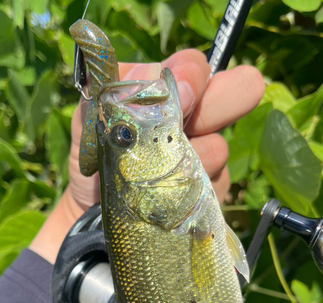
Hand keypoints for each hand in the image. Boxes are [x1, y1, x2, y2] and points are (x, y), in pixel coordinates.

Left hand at [30, 50, 263, 262]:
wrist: (94, 215)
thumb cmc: (92, 164)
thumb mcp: (88, 125)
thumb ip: (112, 94)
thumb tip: (152, 73)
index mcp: (163, 95)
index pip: (194, 67)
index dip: (192, 76)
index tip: (182, 95)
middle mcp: (192, 119)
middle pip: (233, 92)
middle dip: (224, 101)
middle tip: (196, 123)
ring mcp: (204, 155)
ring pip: (219, 147)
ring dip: (192, 160)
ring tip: (158, 176)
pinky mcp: (210, 190)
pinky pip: (215, 186)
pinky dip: (192, 192)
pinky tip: (169, 198)